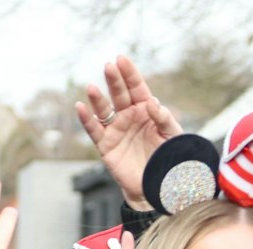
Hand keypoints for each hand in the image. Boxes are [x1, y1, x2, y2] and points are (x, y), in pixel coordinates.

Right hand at [77, 56, 182, 206]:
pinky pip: (93, 130)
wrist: (157, 184)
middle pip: (119, 94)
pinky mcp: (105, 146)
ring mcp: (116, 130)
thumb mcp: (172, 136)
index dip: (129, 73)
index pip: (136, 87)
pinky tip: (80, 107)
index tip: (121, 59)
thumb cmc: (168, 158)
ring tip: (91, 88)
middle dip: (114, 80)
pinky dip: (86, 119)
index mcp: (146, 110)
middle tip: (108, 66)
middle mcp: (129, 116)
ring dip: (97, 99)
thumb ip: (164, 118)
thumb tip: (152, 103)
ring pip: (104, 110)